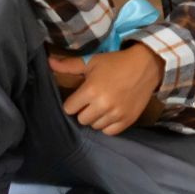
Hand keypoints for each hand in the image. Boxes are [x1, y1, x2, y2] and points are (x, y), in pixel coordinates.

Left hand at [47, 43, 164, 134]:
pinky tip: (111, 112)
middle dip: (84, 110)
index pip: (69, 108)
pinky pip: (109, 132)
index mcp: (91, 90)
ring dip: (96, 117)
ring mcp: (116, 114)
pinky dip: (108, 124)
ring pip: (95, 126)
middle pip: (81, 119)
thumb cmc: (116, 62)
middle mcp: (102, 105)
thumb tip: (48, 62)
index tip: (80, 95)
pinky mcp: (127, 121)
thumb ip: (69, 65)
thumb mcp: (92, 61)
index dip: (73, 101)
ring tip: (103, 105)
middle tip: (92, 100)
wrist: (146, 65)